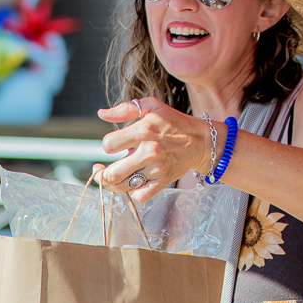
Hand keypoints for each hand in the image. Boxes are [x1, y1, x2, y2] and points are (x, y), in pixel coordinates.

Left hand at [93, 96, 212, 200]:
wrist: (201, 141)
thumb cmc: (174, 122)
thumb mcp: (152, 107)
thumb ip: (125, 109)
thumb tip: (102, 114)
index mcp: (144, 130)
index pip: (108, 145)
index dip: (108, 145)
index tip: (114, 145)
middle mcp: (149, 151)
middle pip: (112, 173)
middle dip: (101, 172)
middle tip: (102, 169)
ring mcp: (157, 169)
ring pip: (123, 186)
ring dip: (113, 183)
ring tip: (113, 176)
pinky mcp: (163, 182)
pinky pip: (141, 196)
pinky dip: (133, 192)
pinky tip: (133, 183)